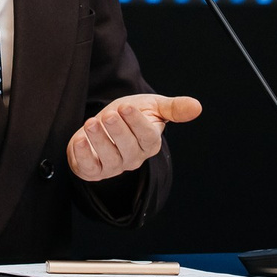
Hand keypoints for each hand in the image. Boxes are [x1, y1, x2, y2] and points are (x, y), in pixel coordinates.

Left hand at [66, 93, 202, 181]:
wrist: (105, 124)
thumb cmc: (130, 115)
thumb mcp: (152, 106)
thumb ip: (173, 108)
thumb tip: (197, 106)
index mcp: (150, 142)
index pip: (147, 137)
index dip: (137, 123)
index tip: (126, 107)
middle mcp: (133, 158)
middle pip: (128, 149)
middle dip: (118, 131)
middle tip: (109, 114)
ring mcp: (113, 166)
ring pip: (109, 158)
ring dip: (99, 141)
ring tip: (91, 123)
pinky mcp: (93, 170)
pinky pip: (88, 168)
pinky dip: (82, 156)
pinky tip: (79, 140)